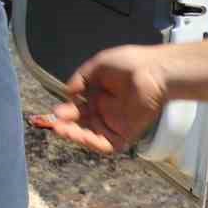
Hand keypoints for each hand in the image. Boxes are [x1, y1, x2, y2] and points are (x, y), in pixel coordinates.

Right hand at [30, 45, 168, 153]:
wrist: (153, 71)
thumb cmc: (128, 63)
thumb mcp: (98, 65)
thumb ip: (81, 78)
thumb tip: (68, 92)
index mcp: (96, 96)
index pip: (77, 109)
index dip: (65, 113)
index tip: (54, 114)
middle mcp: (103, 112)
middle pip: (81, 125)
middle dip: (67, 126)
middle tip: (55, 125)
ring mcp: (114, 124)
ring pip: (91, 136)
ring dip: (76, 136)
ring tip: (63, 131)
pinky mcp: (126, 133)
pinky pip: (108, 144)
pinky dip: (95, 144)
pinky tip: (83, 138)